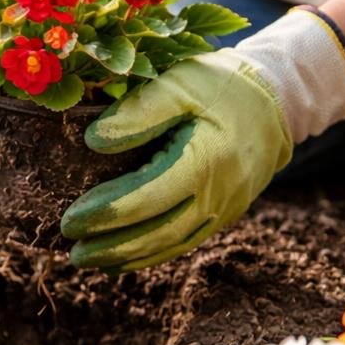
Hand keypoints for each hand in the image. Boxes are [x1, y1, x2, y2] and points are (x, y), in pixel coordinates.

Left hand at [62, 9, 344, 270]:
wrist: (275, 103)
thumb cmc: (220, 87)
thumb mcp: (180, 84)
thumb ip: (137, 111)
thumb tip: (93, 141)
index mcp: (205, 160)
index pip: (145, 198)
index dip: (105, 214)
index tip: (70, 221)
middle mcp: (217, 194)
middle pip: (156, 232)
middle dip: (110, 246)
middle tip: (71, 251)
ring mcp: (223, 210)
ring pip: (170, 245)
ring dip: (127, 257)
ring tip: (87, 261)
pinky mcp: (223, 216)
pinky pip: (183, 243)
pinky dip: (150, 255)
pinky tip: (120, 259)